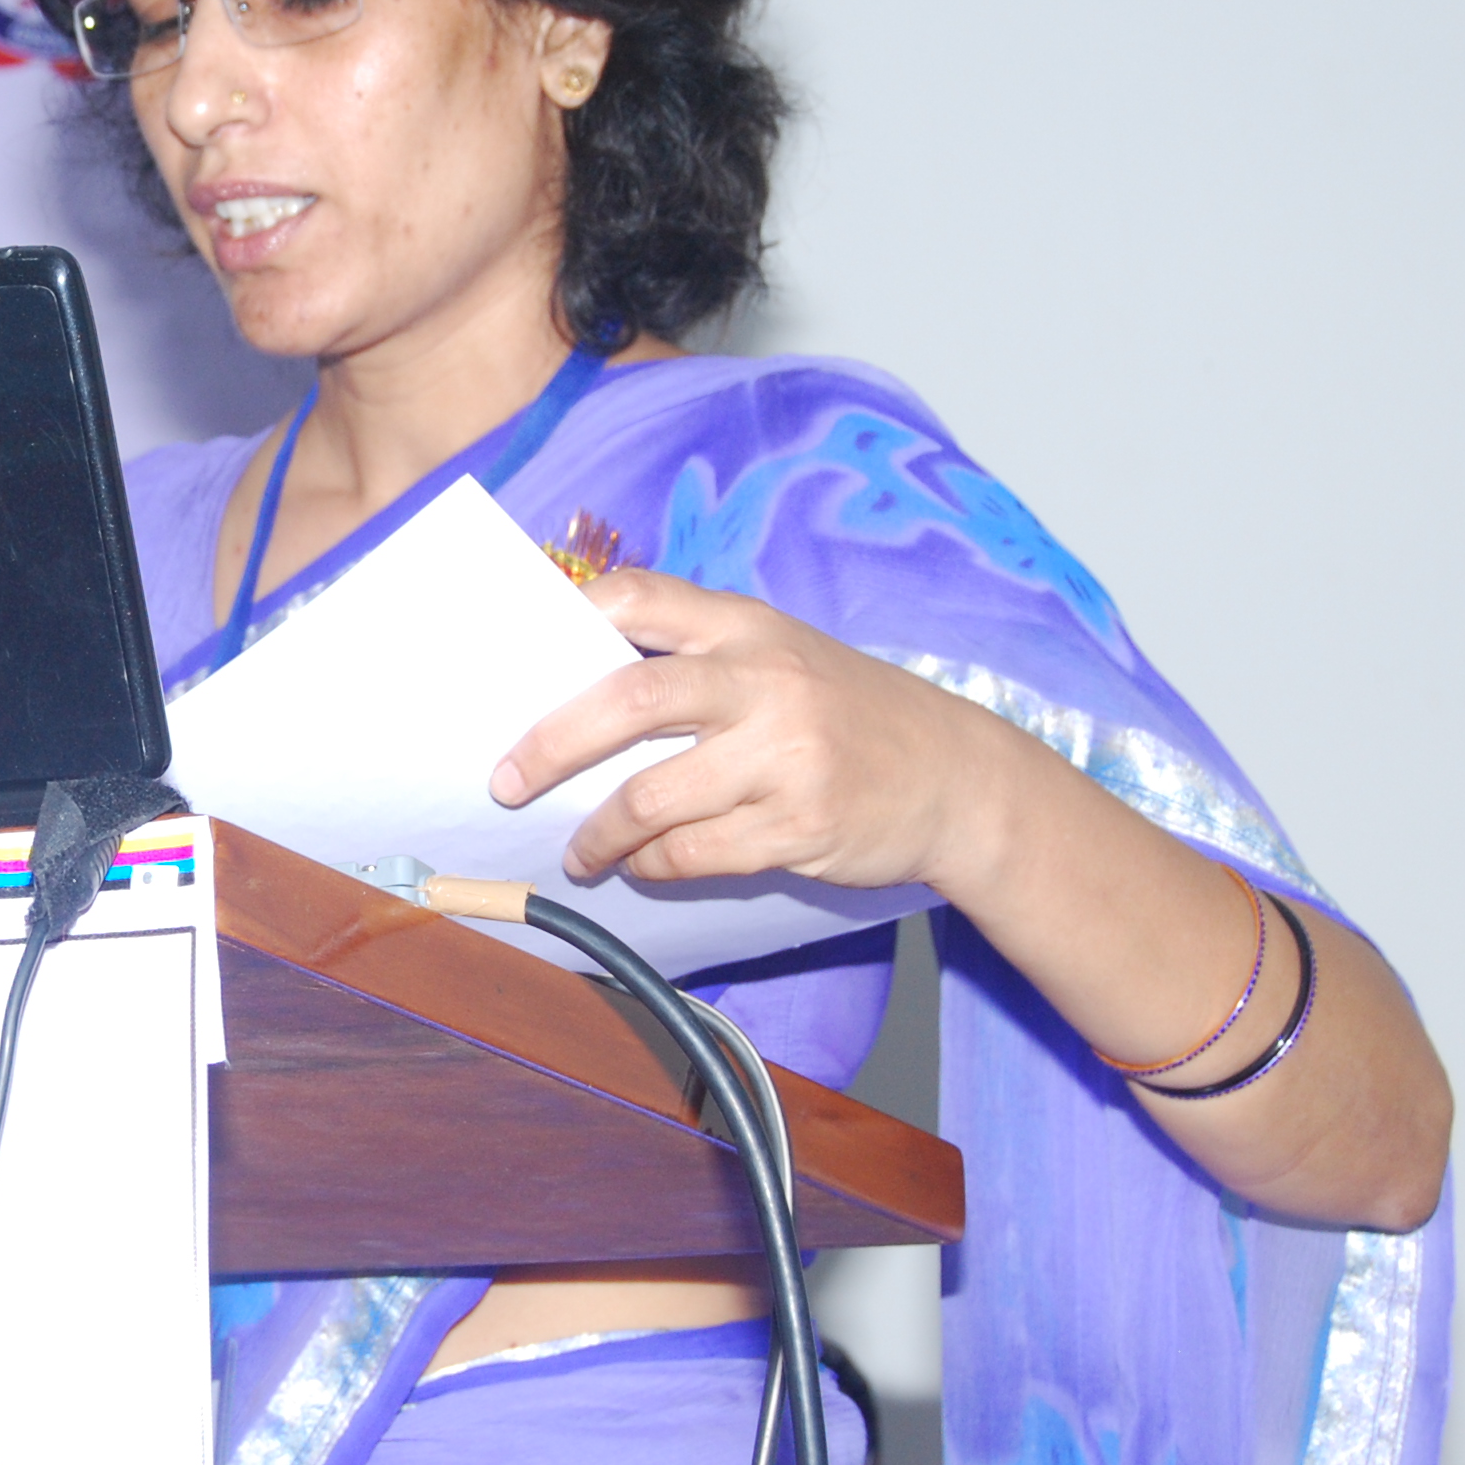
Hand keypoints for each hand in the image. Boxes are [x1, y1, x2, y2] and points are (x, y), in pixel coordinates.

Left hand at [491, 568, 996, 891]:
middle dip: (551, 745)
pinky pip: (694, 854)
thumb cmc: (845, 712)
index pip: (640, 597)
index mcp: (748, 626)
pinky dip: (652, 865)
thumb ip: (696, 656)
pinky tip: (641, 866)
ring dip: (598, 832)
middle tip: (507, 781)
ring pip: (652, 796)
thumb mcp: (782, 653)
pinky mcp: (800, 826)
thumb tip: (574, 687)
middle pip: (629, 701)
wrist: (957, 776)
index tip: (513, 658)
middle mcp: (764, 682)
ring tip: (580, 849)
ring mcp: (785, 756)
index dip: (569, 617)